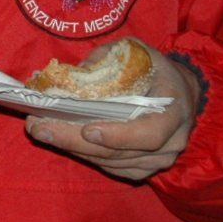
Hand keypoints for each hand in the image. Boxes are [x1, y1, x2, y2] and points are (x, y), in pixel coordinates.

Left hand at [25, 43, 197, 181]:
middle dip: (76, 141)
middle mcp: (171, 142)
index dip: (118, 136)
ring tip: (41, 132)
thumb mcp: (138, 52)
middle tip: (40, 129)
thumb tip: (73, 72)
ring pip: (112, 162)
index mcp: (173, 111)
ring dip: (74, 149)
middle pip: (120, 153)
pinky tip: (62, 141)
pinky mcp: (145, 168)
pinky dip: (86, 156)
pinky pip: (113, 168)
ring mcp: (160, 160)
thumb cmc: (156, 70)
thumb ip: (107, 58)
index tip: (88, 130)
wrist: (181, 93)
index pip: (149, 133)